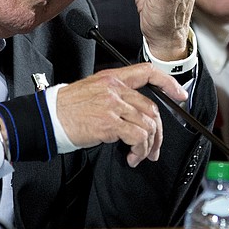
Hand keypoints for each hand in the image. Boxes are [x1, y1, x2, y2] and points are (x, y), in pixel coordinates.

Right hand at [56, 63, 187, 166]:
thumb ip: (115, 95)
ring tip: (138, 155)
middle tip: (154, 147)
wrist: (48, 117)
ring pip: (148, 124)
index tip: (179, 94)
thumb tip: (135, 113)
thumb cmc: (67, 108)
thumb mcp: (92, 90)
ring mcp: (113, 105)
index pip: (147, 72)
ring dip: (148, 145)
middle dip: (158, 131)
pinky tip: (131, 155)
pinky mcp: (109, 123)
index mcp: (112, 78)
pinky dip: (139, 149)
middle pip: (152, 107)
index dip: (167, 82)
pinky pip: (138, 137)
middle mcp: (115, 89)